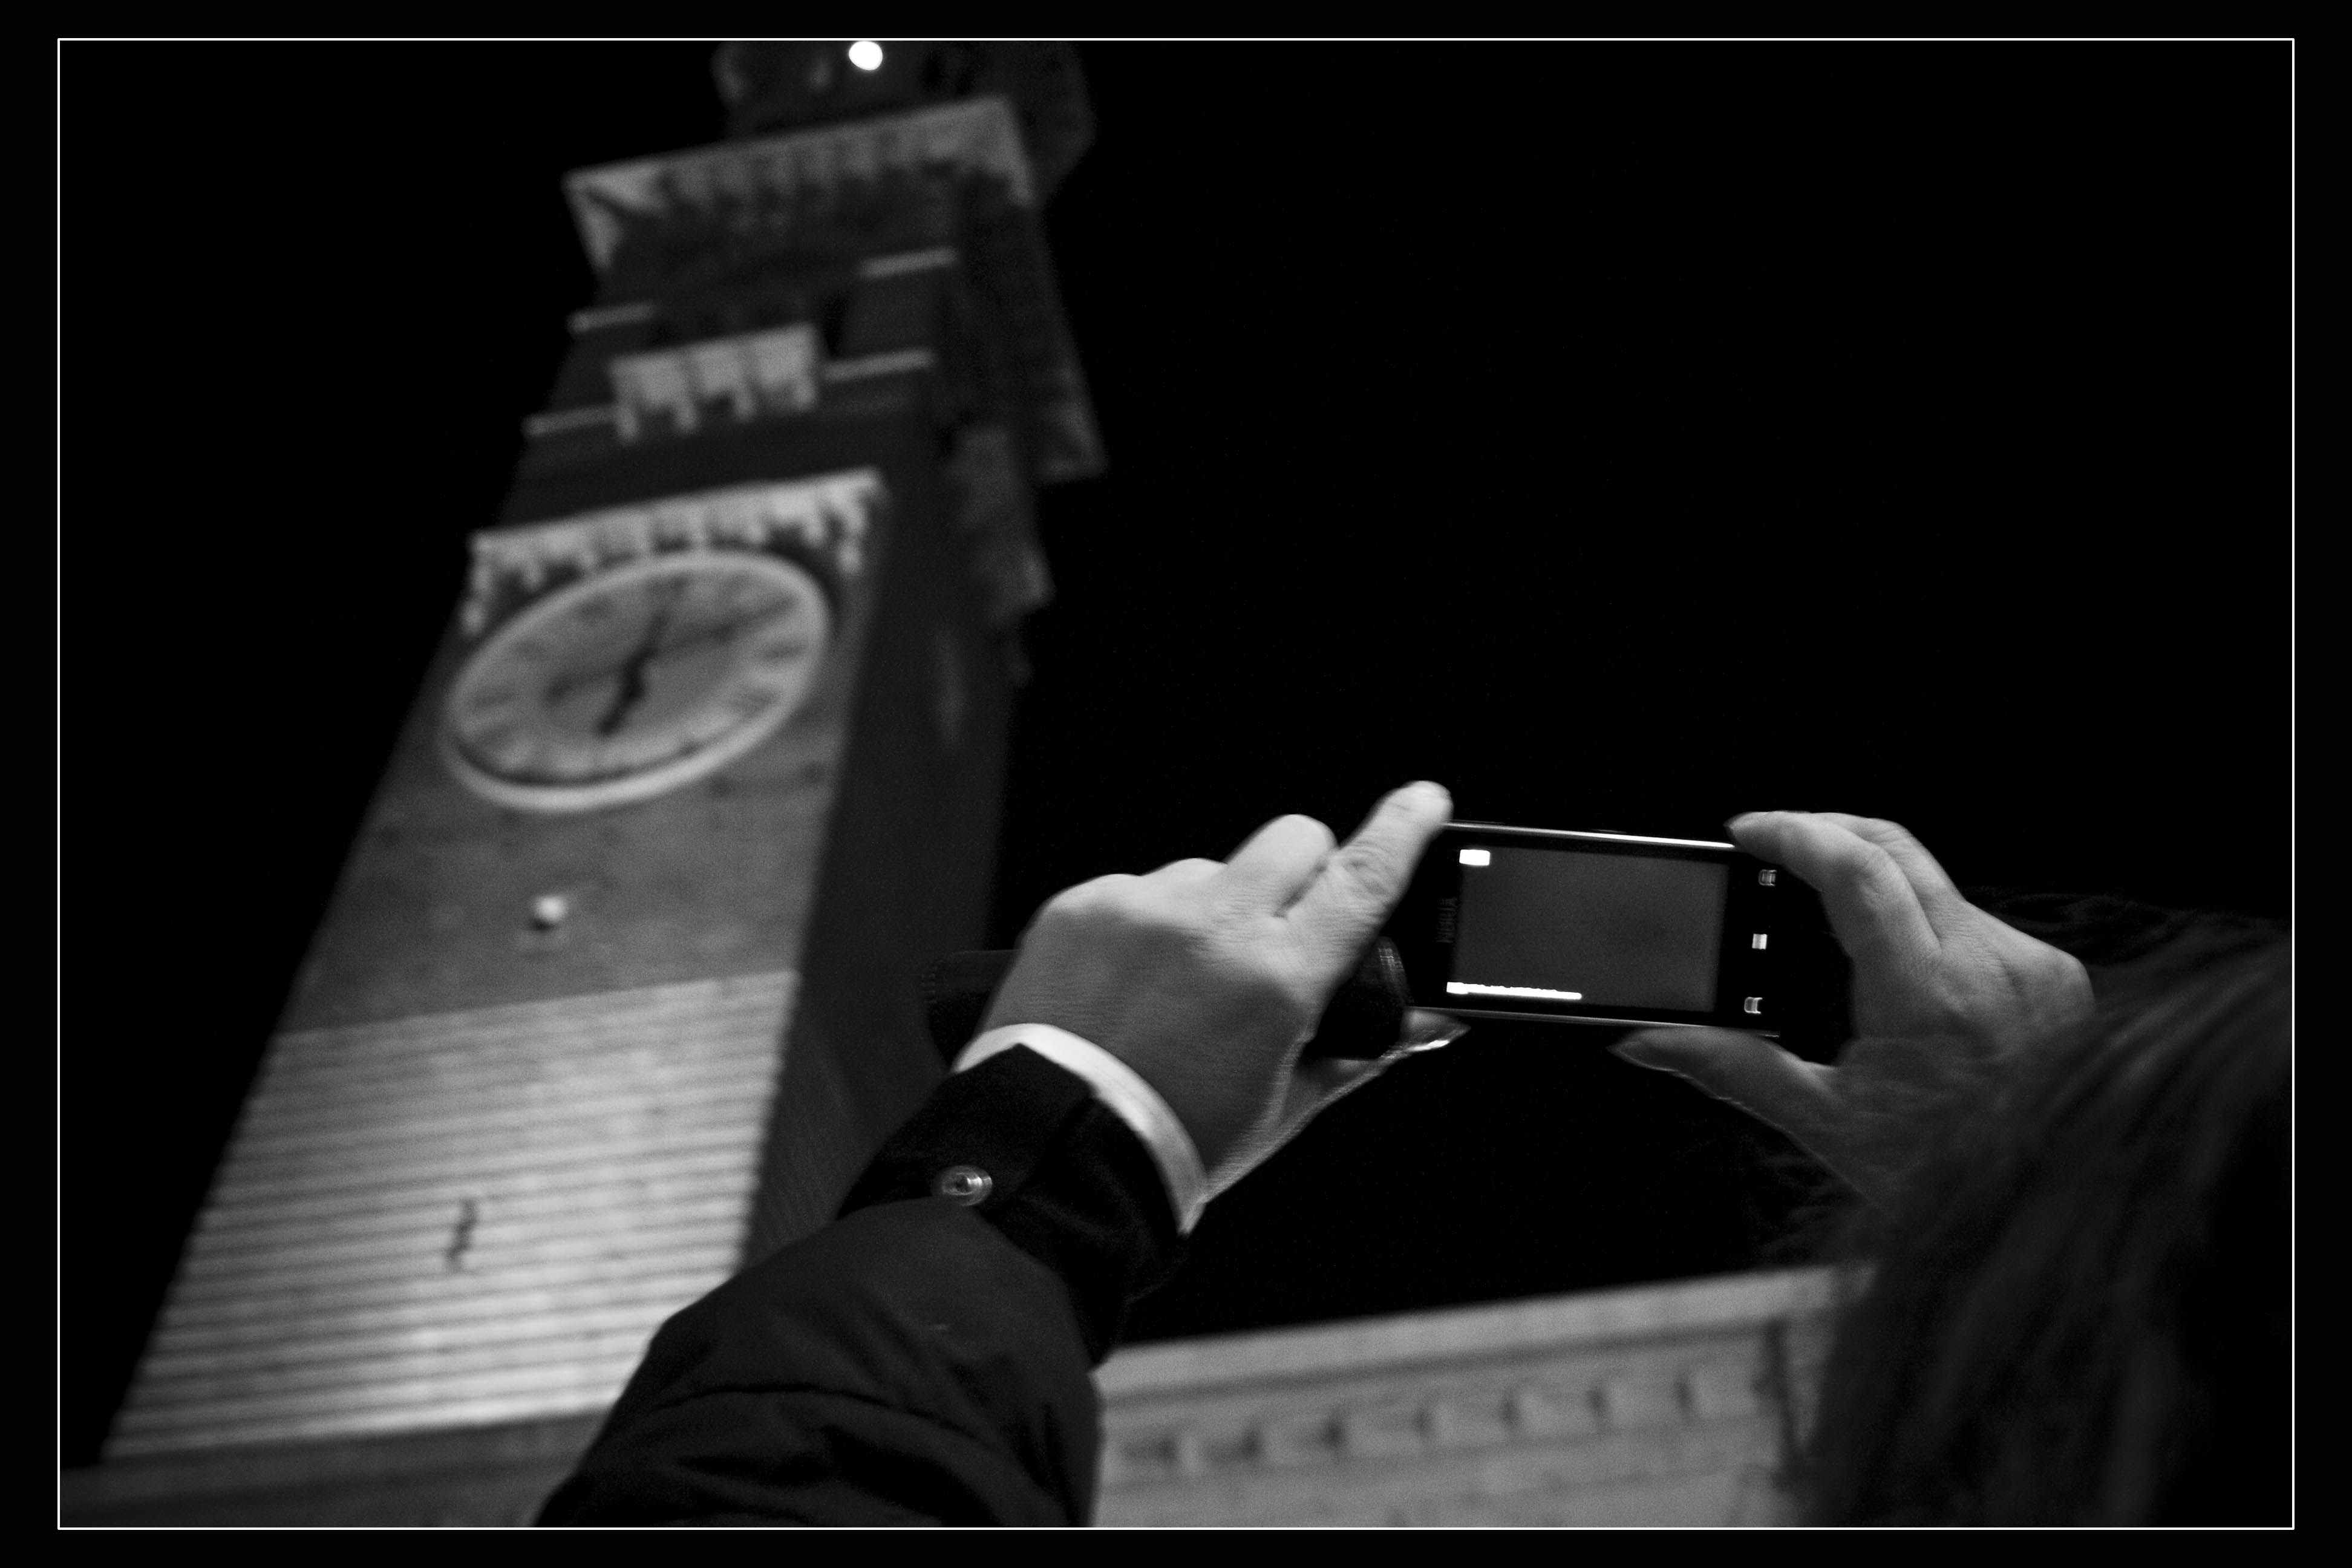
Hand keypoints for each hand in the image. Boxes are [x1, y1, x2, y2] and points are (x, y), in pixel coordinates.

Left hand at [984, 781, 1452, 1196]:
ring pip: (1209, 869)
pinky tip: (1130, 985)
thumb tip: (1431, 1026)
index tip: (1423, 798)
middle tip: (1283, 929)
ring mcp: (1140, 908)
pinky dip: (1145, 926)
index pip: (1361, 878)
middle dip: (1304, 870)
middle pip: (1293, 839)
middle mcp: (1210, 927)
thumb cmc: (1174, 1141)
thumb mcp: (1284, 1106)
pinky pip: (1137, 889)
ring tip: (1181, 987)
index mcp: (1275, 978)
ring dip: (1213, 910)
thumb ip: (1366, 1052)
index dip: (1401, 829)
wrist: (1057, 1153)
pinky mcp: (1080, 906)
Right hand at [1612, 811, 2093, 1203]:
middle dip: (1826, 832)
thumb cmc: (1946, 1179)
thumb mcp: (1823, 1123)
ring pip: (1939, 885)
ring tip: (1832, 925)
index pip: (1857, 870)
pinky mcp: (2057, 978)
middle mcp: (1990, 966)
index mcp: (1927, 997)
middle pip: (1897, 849)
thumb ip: (1730, 1068)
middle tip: (1775, 846)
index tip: (1749, 832)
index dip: (1793, 834)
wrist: (2046, 1210)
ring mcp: (2031, 967)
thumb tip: (1650, 1043)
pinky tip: (1904, 970)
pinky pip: (1979, 922)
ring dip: (1879, 887)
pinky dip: (1931, 929)